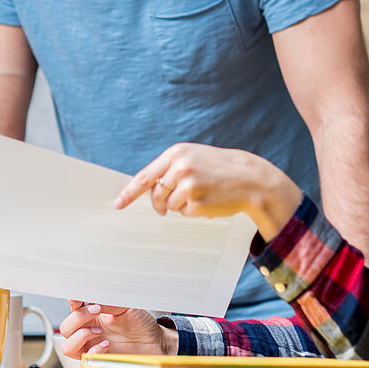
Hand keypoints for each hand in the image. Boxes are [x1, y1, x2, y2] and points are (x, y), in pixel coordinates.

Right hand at [57, 301, 176, 359]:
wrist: (156, 342)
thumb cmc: (141, 324)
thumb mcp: (126, 307)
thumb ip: (108, 302)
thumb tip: (93, 299)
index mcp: (92, 316)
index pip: (73, 309)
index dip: (72, 303)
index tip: (79, 298)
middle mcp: (89, 332)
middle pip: (65, 328)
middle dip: (78, 318)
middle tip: (96, 311)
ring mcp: (92, 348)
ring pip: (67, 347)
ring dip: (80, 336)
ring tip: (99, 331)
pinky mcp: (99, 362)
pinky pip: (84, 360)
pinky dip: (94, 351)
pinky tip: (107, 345)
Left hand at [113, 143, 304, 240]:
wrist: (250, 178)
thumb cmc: (219, 168)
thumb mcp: (193, 158)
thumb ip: (170, 168)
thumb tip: (148, 188)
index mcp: (177, 154)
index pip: (145, 176)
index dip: (129, 192)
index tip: (118, 203)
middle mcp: (180, 168)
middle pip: (155, 195)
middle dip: (160, 203)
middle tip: (170, 204)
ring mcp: (189, 186)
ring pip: (169, 206)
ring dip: (181, 205)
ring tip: (201, 194)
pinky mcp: (198, 202)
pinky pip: (185, 213)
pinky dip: (194, 211)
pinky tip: (208, 200)